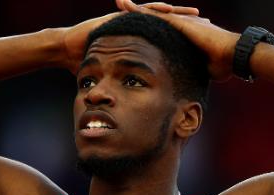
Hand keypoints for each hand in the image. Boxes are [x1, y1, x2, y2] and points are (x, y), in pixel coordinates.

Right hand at [59, 1, 200, 73]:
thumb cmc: (86, 65)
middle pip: (167, 24)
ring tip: (195, 14)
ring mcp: (127, 22)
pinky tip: (168, 10)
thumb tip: (137, 106)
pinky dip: (154, 9)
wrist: (66, 49)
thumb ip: (126, 87)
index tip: (202, 45)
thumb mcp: (112, 78)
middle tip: (207, 23)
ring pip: (158, 14)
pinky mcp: (119, 16)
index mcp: (137, 43)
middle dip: (186, 23)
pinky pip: (140, 10)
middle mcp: (135, 30)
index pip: (165, 39)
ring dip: (177, 13)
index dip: (183, 41)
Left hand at [116, 0, 239, 80]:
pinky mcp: (181, 22)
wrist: (233, 55)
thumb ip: (188, 71)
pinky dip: (143, 11)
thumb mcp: (198, 69)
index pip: (161, 29)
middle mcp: (182, 23)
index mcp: (184, 35)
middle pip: (154, 17)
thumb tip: (183, 85)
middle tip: (120, 7)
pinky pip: (158, 15)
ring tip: (120, 3)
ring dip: (136, 8)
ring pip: (154, 12)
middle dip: (137, 13)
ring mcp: (182, 21)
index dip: (146, 27)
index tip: (131, 27)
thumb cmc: (222, 65)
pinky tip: (130, 8)